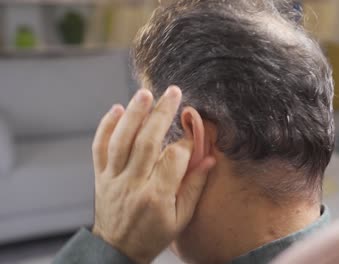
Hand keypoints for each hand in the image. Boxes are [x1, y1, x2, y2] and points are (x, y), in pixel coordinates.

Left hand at [91, 86, 215, 263]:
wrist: (117, 249)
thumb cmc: (153, 234)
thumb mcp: (181, 218)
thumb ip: (194, 187)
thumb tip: (209, 158)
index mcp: (157, 196)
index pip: (173, 159)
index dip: (186, 141)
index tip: (194, 130)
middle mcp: (133, 184)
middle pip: (147, 142)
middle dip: (162, 114)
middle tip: (173, 92)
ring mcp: (113, 178)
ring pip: (122, 141)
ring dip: (133, 114)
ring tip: (145, 93)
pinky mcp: (101, 175)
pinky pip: (100, 148)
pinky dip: (106, 127)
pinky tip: (117, 109)